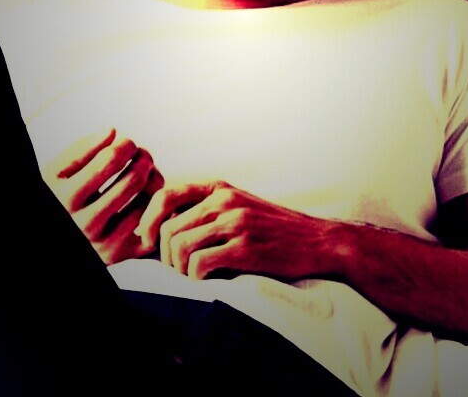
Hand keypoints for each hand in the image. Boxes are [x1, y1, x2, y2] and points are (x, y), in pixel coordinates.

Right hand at [45, 128, 163, 264]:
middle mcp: (86, 224)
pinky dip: (155, 207)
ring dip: (154, 179)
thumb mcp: (56, 171)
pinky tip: (147, 196)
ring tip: (146, 172)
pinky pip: (152, 224)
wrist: (58, 236)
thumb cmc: (58, 196)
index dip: (126, 144)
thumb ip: (81, 149)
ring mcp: (105, 242)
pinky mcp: (121, 254)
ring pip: (148, 201)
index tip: (126, 142)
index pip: (110, 159)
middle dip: (144, 158)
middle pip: (134, 179)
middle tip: (143, 155)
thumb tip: (113, 132)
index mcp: (67, 197)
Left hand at [138, 181, 333, 280]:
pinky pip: (198, 264)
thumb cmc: (276, 229)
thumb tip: (165, 225)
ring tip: (192, 275)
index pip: (166, 195)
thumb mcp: (241, 204)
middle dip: (164, 254)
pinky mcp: (244, 249)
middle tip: (176, 268)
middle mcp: (225, 200)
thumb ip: (209, 208)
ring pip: (179, 246)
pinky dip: (195, 277)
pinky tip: (207, 279)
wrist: (319, 241)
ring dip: (178, 268)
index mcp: (220, 188)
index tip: (148, 240)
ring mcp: (235, 223)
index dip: (148, 220)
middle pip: (168, 227)